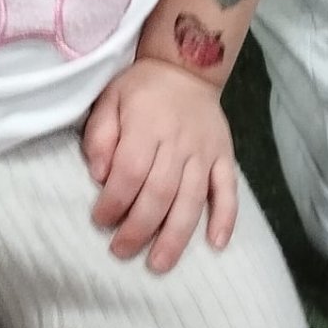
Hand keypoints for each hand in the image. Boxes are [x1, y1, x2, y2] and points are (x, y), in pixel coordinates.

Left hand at [83, 60, 237, 272]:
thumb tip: (99, 174)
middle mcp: (178, 142)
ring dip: (176, 236)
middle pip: (160, 192)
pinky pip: (229, 189)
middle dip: (139, 228)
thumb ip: (100, 135)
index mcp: (146, 126)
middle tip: (121, 251)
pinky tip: (216, 244)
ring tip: (159, 264)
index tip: (100, 220)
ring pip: (192, 199)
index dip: (113, 201)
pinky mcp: (225, 156)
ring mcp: (205, 151)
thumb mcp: (110, 98)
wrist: (188, 64)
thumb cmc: (141, 88)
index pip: (129, 172)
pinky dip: (225, 217)